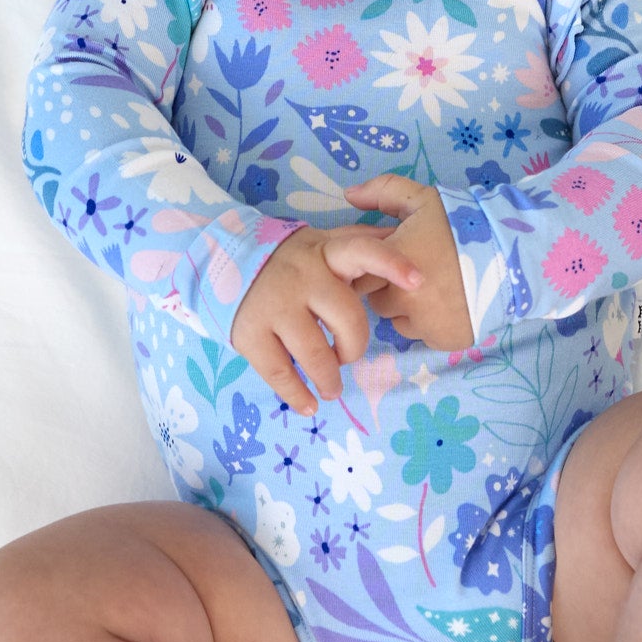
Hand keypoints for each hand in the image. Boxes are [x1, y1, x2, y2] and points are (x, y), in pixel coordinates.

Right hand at [230, 224, 421, 415]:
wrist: (224, 263)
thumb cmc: (290, 261)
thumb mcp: (322, 243)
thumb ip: (359, 244)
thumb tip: (402, 236)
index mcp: (325, 253)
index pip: (362, 251)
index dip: (392, 264)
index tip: (418, 281)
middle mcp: (301, 277)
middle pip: (347, 318)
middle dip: (355, 346)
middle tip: (347, 356)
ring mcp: (274, 306)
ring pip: (316, 354)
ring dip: (330, 379)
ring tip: (332, 389)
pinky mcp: (250, 333)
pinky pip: (280, 373)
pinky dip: (298, 396)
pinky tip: (309, 405)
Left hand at [341, 175, 474, 351]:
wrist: (514, 252)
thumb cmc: (464, 223)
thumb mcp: (424, 198)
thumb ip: (383, 192)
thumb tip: (349, 194)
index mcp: (391, 262)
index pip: (358, 277)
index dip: (373, 270)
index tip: (391, 264)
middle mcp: (402, 297)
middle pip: (378, 303)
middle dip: (391, 291)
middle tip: (420, 274)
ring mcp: (424, 323)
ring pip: (401, 323)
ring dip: (411, 312)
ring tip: (438, 290)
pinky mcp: (444, 340)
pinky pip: (427, 336)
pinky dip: (435, 325)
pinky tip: (453, 305)